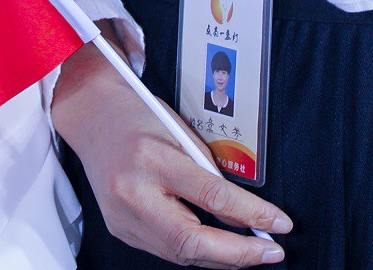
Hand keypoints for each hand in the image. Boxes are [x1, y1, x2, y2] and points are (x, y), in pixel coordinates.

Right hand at [53, 36, 291, 266]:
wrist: (92, 117)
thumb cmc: (138, 117)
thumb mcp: (181, 133)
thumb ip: (210, 174)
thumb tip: (244, 215)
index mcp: (150, 159)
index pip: (211, 196)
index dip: (252, 215)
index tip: (280, 224)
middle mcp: (132, 193)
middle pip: (192, 241)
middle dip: (238, 254)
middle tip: (271, 252)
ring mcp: (122, 216)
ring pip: (180, 254)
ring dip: (221, 257)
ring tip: (251, 251)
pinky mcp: (121, 229)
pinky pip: (166, 250)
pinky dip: (196, 251)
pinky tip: (216, 246)